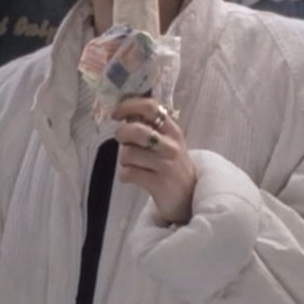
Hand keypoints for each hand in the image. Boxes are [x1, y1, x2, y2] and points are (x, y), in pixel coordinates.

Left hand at [112, 97, 196, 224]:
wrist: (188, 196)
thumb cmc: (171, 164)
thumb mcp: (168, 141)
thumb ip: (150, 126)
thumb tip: (124, 112)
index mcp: (173, 130)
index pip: (150, 107)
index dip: (129, 106)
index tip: (116, 113)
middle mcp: (171, 146)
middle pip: (136, 130)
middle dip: (121, 134)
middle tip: (122, 141)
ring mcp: (166, 165)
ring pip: (128, 153)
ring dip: (124, 159)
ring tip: (132, 163)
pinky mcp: (158, 184)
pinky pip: (128, 173)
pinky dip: (125, 175)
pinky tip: (133, 176)